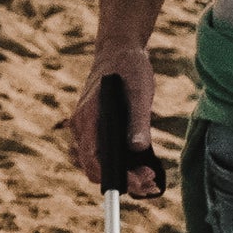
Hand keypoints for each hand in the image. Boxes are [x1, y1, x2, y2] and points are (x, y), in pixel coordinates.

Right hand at [64, 59, 166, 199]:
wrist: (119, 51)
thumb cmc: (129, 68)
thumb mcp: (139, 92)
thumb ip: (138, 121)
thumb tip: (138, 149)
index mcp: (87, 119)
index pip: (92, 160)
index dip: (115, 177)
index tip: (140, 182)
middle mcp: (82, 127)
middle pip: (94, 168)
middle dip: (122, 181)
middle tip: (151, 182)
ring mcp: (88, 129)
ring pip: (98, 165)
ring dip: (122, 176)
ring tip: (150, 178)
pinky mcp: (97, 130)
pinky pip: (104, 155)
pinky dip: (121, 166)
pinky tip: (143, 167)